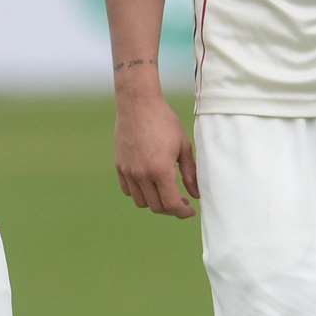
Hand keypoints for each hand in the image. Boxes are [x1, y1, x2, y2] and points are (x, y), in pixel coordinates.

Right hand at [114, 90, 198, 218]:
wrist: (138, 103)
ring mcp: (128, 171)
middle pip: (156, 207)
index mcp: (161, 170)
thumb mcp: (183, 145)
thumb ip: (190, 173)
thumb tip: (196, 195)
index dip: (183, 212)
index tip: (190, 210)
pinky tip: (149, 183)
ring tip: (164, 192)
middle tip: (181, 201)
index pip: (172, 204)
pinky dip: (139, 192)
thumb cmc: (164, 121)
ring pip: (141, 202)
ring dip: (154, 202)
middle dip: (171, 209)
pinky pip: (128, 190)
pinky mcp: (119, 166)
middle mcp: (142, 174)